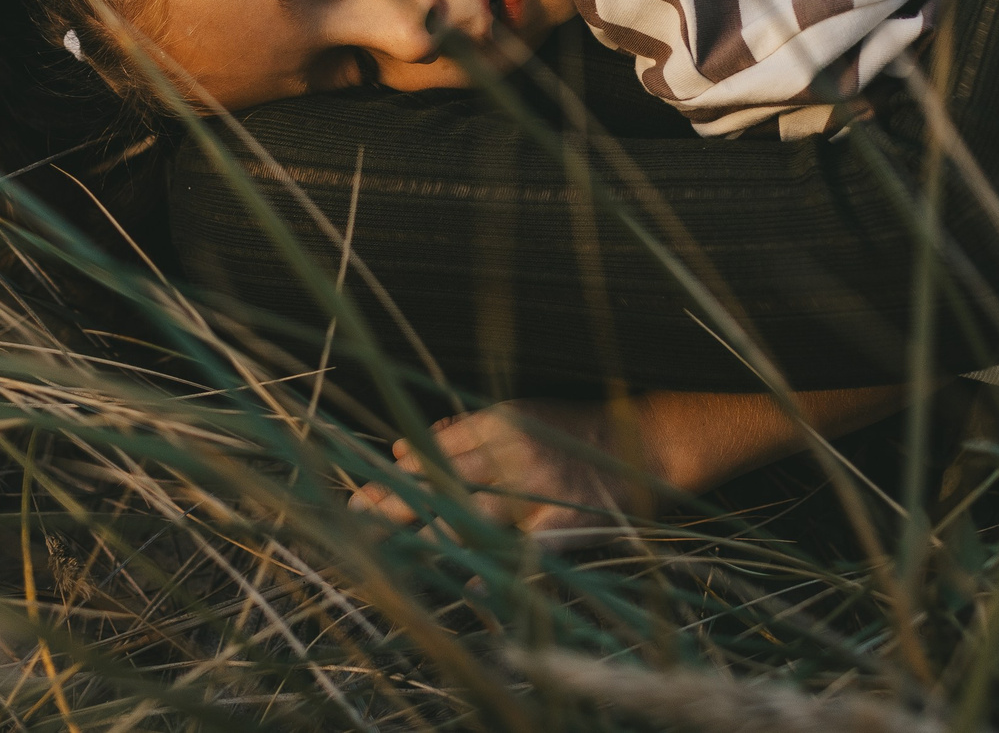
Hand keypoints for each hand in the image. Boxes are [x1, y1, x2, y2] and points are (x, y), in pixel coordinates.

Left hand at [347, 399, 647, 544]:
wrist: (644, 443)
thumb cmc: (575, 430)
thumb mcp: (521, 414)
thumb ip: (465, 431)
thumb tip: (402, 451)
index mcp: (501, 422)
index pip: (435, 449)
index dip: (398, 475)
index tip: (364, 492)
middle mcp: (514, 454)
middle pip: (442, 481)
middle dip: (395, 503)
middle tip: (354, 519)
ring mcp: (537, 491)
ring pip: (470, 515)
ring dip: (426, 534)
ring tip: (388, 549)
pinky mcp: (561, 525)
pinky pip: (518, 551)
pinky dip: (490, 566)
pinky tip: (462, 583)